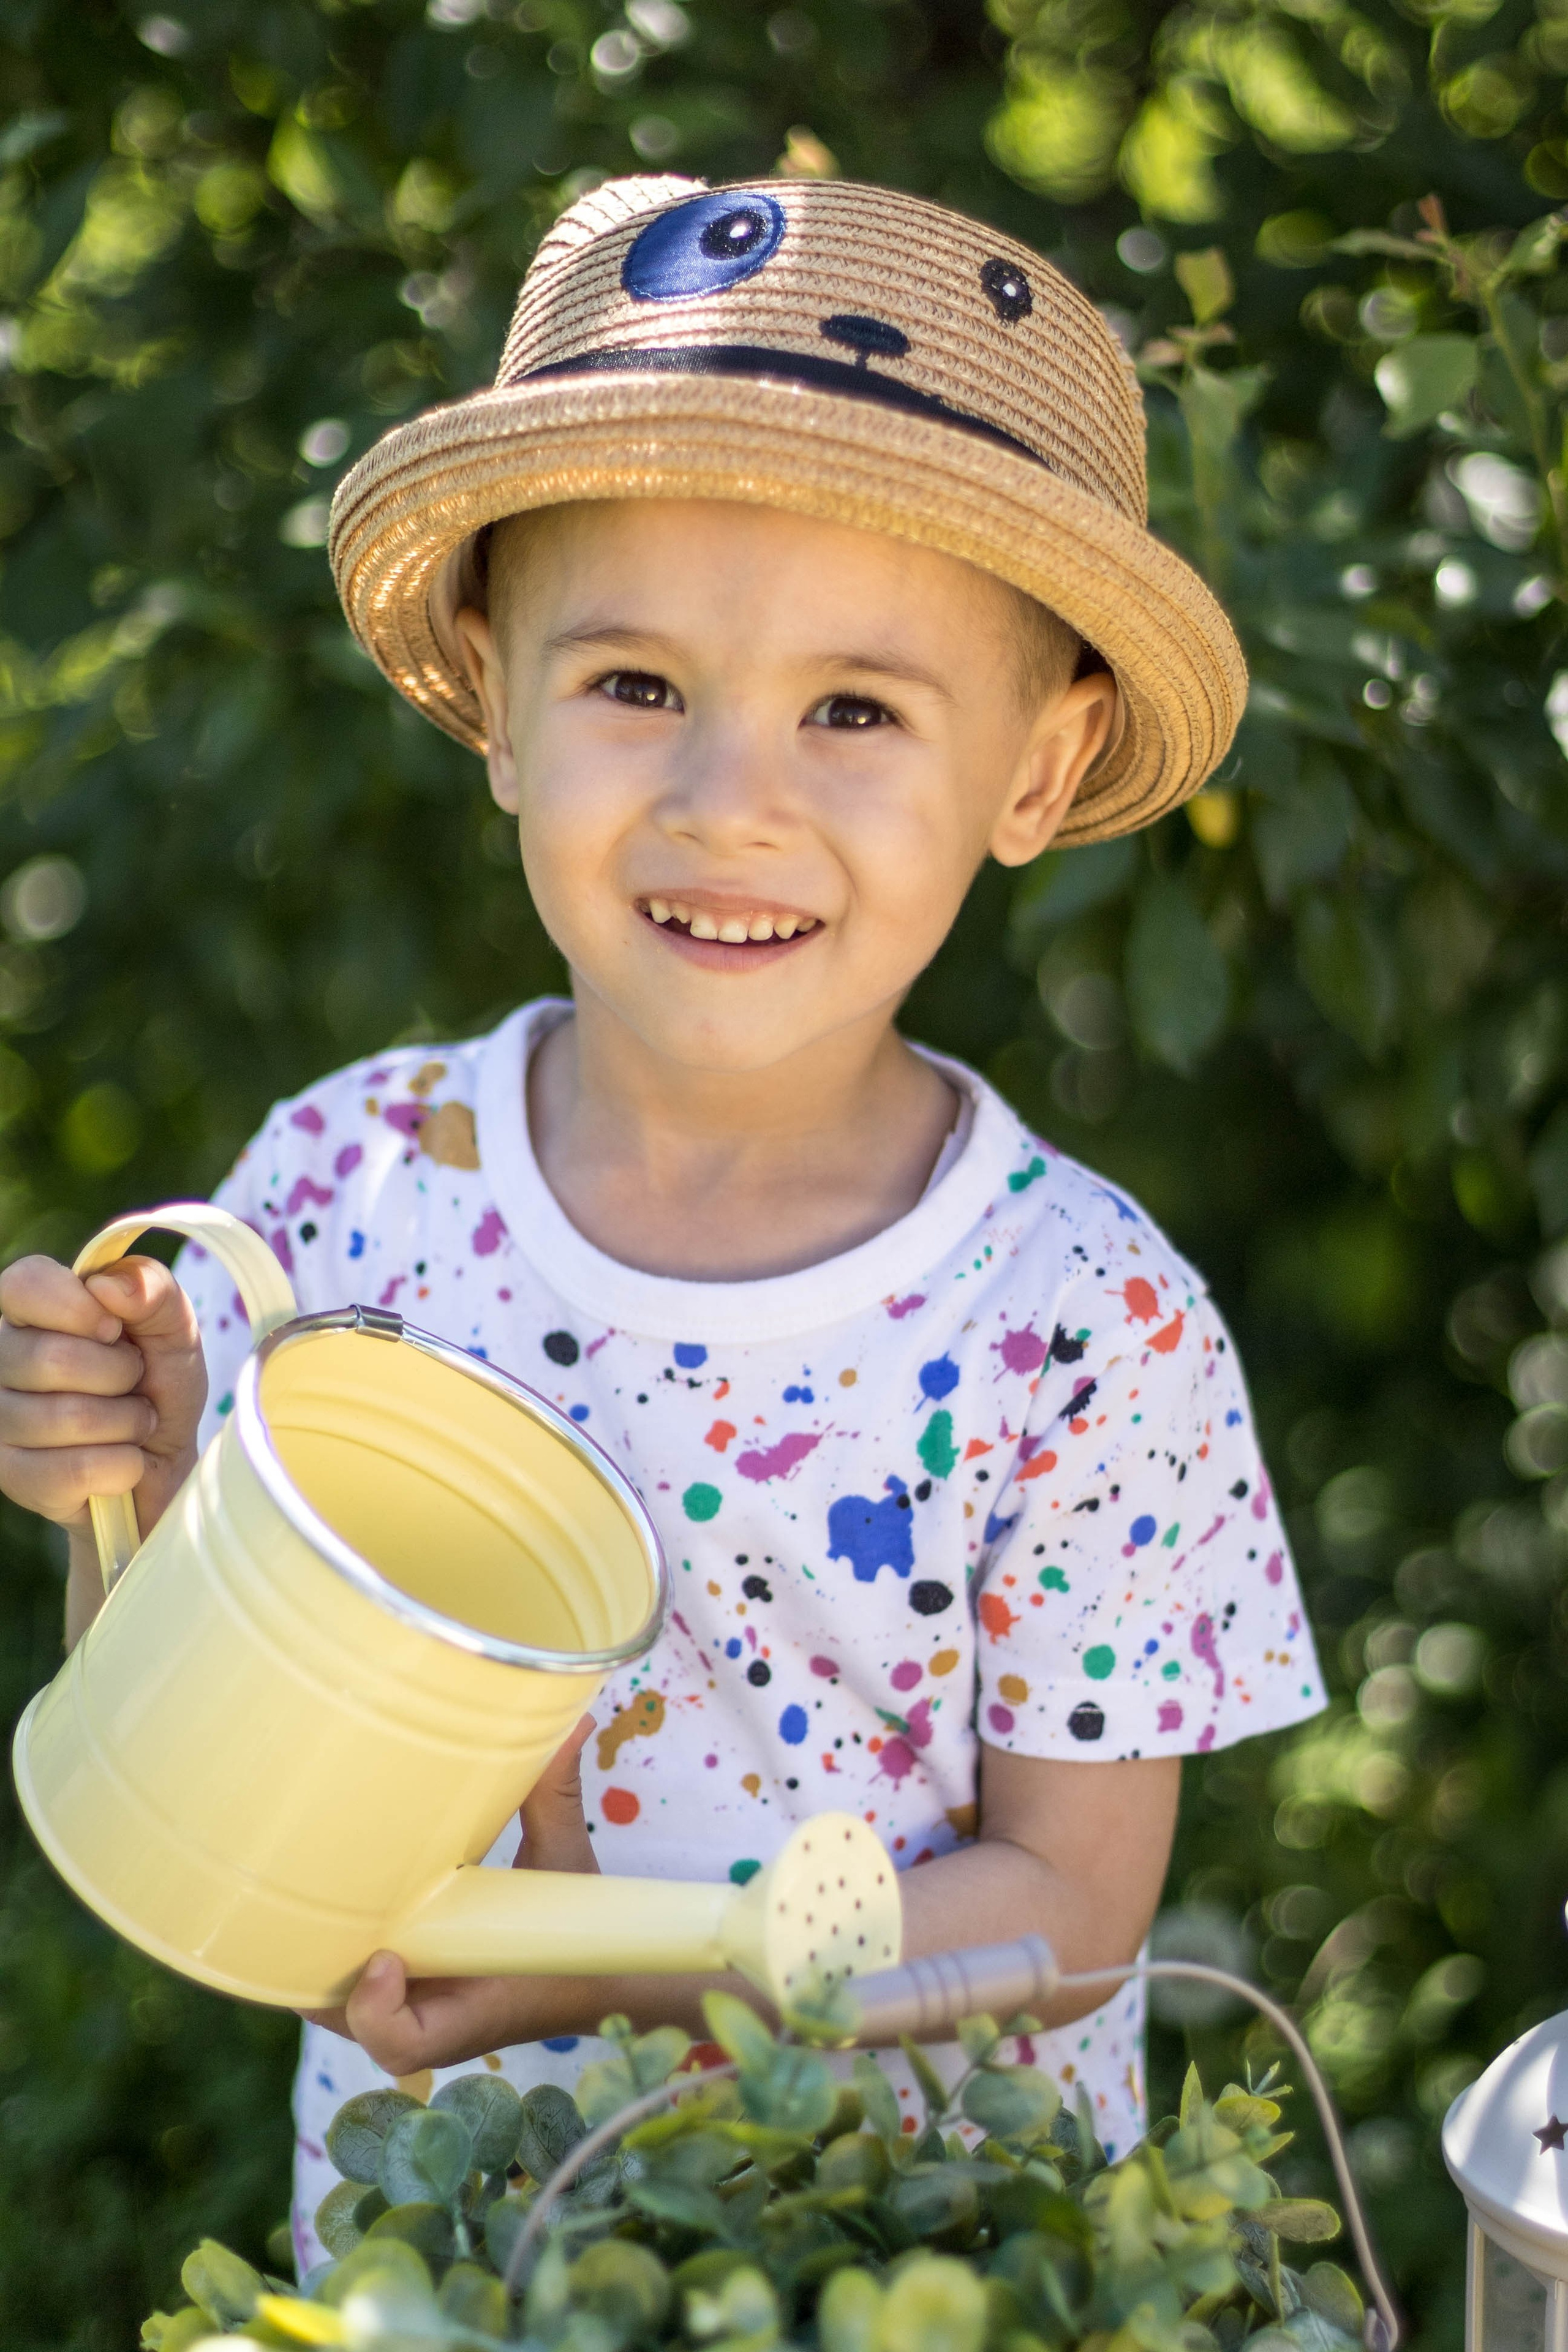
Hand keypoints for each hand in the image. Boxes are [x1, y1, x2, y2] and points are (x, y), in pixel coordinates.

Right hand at [0, 1252, 205, 1585]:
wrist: (166, 1463)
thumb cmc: (159, 1386)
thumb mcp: (174, 1330)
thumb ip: (154, 1291)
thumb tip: (110, 1285)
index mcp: (31, 1312)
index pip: (23, 1285)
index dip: (78, 1308)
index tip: (115, 1330)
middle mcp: (2, 1362)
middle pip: (53, 1357)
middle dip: (121, 1374)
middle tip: (133, 1384)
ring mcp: (0, 1422)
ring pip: (69, 1417)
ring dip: (126, 1422)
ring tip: (131, 1422)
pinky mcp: (13, 1477)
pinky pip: (73, 1470)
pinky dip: (121, 1466)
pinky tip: (120, 1461)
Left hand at [305, 1715, 605, 2073]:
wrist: (593, 1980)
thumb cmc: (579, 1934)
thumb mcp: (567, 1863)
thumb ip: (556, 1798)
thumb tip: (570, 1720)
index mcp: (473, 2011)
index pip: (402, 2044)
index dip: (377, 2010)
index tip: (389, 1956)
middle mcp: (431, 2022)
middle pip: (343, 2022)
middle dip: (316, 1970)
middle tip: (309, 1898)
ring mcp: (410, 2013)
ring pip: (335, 2005)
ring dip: (312, 1958)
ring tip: (296, 1889)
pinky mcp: (403, 1995)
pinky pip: (345, 1987)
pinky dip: (325, 1951)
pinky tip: (312, 1897)